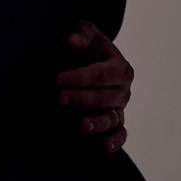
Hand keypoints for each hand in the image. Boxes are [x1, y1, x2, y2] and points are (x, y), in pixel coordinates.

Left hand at [55, 21, 131, 152]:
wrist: (88, 65)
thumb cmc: (86, 49)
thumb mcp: (84, 34)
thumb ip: (81, 34)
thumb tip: (73, 42)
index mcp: (120, 67)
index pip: (100, 74)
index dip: (79, 77)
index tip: (57, 79)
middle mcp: (123, 90)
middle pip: (104, 97)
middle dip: (80, 98)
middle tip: (58, 98)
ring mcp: (119, 109)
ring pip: (111, 118)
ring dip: (97, 123)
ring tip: (81, 125)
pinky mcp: (115, 124)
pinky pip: (120, 135)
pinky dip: (115, 142)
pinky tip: (105, 147)